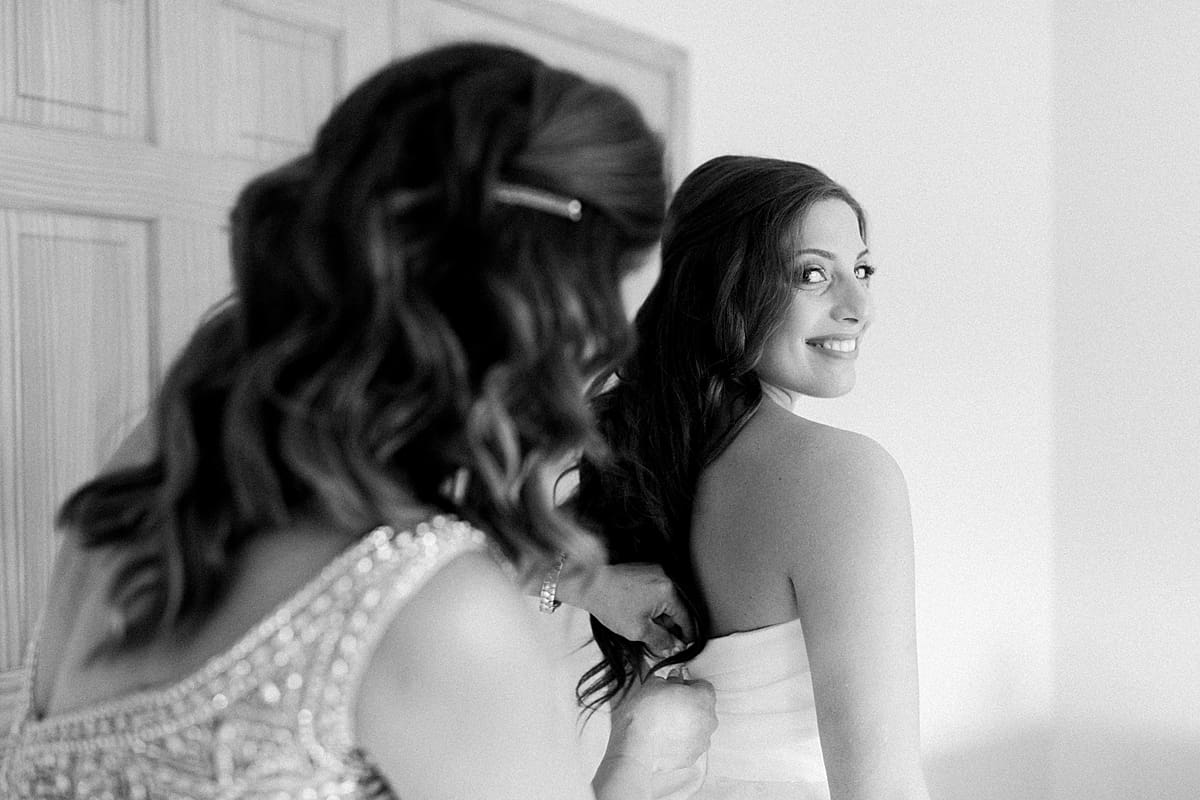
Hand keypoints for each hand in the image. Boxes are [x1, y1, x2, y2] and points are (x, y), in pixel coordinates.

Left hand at [560, 563, 694, 655]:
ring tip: (643, 624)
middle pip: (677, 608)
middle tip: (660, 640)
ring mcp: (655, 570)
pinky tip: (638, 611)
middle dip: (670, 625)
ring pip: (667, 599)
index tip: (682, 644)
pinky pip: (657, 589)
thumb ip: (661, 640)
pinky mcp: (645, 569)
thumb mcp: (638, 631)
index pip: (686, 617)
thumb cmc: (610, 603)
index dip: (685, 635)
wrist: (589, 584)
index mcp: (668, 591)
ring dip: (660, 614)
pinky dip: (653, 602)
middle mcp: (665, 577)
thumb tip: (673, 646)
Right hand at [606, 669, 717, 772]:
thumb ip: (667, 680)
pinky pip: (691, 743)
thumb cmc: (646, 717)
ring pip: (698, 726)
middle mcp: (709, 720)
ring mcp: (703, 740)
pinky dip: (682, 739)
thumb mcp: (653, 686)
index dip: (688, 684)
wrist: (638, 749)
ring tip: (664, 721)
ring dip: (686, 722)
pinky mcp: (693, 756)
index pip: (703, 685)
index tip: (676, 686)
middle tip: (669, 702)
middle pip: (703, 706)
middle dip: (688, 703)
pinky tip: (665, 736)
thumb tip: (671, 681)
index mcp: (703, 698)